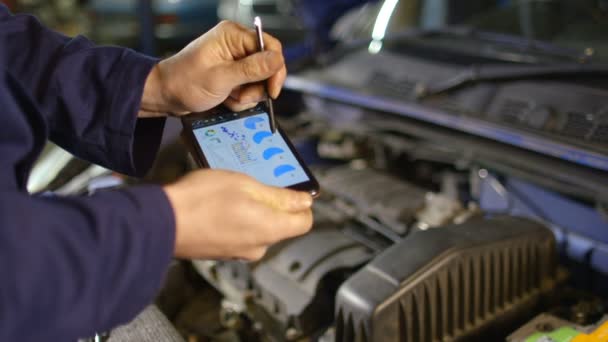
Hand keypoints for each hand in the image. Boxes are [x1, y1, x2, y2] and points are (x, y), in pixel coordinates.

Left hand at [140, 21, 286, 116]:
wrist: (166, 96)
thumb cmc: (184, 83)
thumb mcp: (221, 78)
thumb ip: (252, 69)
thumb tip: (277, 60)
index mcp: (233, 36)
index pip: (270, 46)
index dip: (275, 69)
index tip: (272, 90)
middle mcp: (236, 44)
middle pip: (267, 65)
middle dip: (257, 86)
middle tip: (243, 96)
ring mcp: (235, 60)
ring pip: (259, 80)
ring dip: (248, 95)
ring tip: (230, 98)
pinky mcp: (233, 74)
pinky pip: (249, 88)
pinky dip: (241, 98)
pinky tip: (227, 99)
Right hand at [163, 170, 312, 259]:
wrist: (162, 222)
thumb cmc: (201, 200)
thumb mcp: (245, 185)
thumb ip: (279, 196)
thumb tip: (305, 201)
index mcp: (271, 229)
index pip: (304, 222)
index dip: (301, 203)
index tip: (290, 188)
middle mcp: (259, 246)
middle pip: (281, 225)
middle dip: (273, 204)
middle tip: (254, 182)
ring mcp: (239, 253)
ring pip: (259, 228)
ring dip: (252, 210)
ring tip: (232, 191)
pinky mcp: (222, 253)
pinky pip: (240, 234)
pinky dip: (236, 219)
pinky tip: (219, 204)